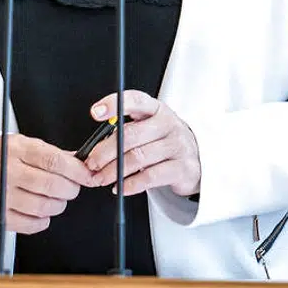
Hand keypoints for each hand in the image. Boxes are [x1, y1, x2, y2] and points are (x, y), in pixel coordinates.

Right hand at [0, 134, 92, 235]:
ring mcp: (0, 195)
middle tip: (73, 188)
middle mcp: (6, 172)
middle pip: (51, 185)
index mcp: (16, 150)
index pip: (53, 160)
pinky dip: (43, 220)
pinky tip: (42, 212)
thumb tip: (80, 162)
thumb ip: (51, 153)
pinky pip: (29, 224)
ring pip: (43, 206)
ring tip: (57, 199)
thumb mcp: (23, 145)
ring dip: (58, 205)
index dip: (76, 170)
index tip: (87, 175)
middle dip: (71, 189)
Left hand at [84, 91, 200, 197]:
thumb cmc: (163, 142)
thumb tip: (95, 149)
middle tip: (91, 163)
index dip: (114, 104)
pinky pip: (151, 177)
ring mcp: (177, 146)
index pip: (135, 100)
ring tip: (101, 178)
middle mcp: (168, 124)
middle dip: (105, 152)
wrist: (197, 159)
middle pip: (130, 135)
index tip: (95, 112)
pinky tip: (120, 187)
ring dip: (114, 171)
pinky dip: (131, 184)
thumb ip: (125, 132)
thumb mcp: (148, 129)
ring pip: (138, 158)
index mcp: (156, 109)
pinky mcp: (182, 168)